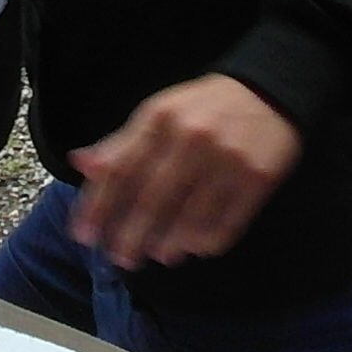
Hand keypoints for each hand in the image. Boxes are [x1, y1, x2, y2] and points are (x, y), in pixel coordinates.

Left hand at [68, 76, 301, 266]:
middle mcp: (192, 137)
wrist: (270, 92)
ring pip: (191, 216)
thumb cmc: (204, 109)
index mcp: (161, 118)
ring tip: (159, 255)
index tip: (84, 235)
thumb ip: (122, 142)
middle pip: (153, 198)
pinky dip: (209, 241)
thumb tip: (81, 164)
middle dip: (131, 234)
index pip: (121, 168)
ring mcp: (228, 159)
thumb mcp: (160, 113)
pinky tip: (196, 249)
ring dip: (170, 243)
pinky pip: (228, 222)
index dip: (98, 205)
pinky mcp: (258, 178)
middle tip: (120, 259)